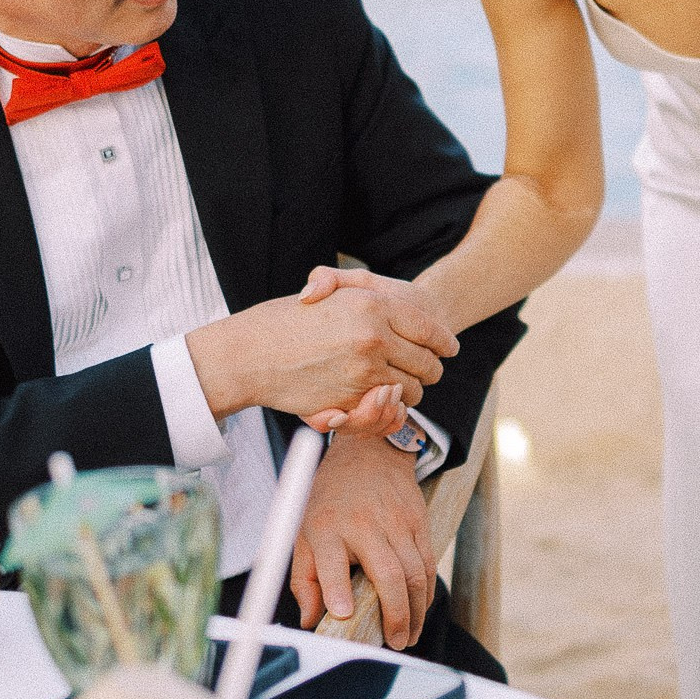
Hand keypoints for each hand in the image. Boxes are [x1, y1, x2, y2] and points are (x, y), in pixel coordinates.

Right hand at [187, 271, 457, 426]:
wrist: (250, 352)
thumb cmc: (289, 319)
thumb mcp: (330, 289)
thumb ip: (367, 290)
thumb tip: (400, 309)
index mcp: (374, 305)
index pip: (430, 330)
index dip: (444, 342)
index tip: (449, 348)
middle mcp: (375, 337)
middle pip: (428, 365)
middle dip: (429, 369)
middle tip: (424, 369)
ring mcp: (364, 371)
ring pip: (411, 390)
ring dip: (408, 390)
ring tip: (397, 383)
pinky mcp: (351, 399)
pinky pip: (387, 409)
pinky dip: (389, 408)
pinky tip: (380, 398)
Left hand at [291, 433, 435, 653]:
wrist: (368, 453)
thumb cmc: (331, 500)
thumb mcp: (303, 533)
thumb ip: (304, 580)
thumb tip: (309, 621)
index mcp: (327, 527)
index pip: (331, 561)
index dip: (336, 589)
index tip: (343, 614)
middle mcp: (364, 525)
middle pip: (388, 574)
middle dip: (395, 614)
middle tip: (393, 642)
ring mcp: (396, 523)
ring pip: (415, 573)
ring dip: (416, 610)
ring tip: (408, 636)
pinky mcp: (418, 523)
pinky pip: (428, 564)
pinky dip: (426, 592)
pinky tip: (419, 610)